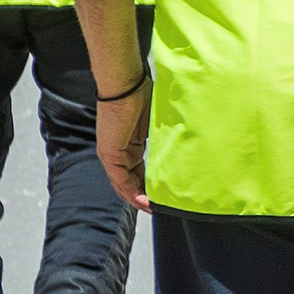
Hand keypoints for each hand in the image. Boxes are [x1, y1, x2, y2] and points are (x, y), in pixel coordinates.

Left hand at [96, 79, 152, 211]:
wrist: (125, 85)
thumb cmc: (141, 94)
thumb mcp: (156, 122)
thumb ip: (163, 136)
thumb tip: (182, 141)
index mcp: (128, 144)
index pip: (137, 171)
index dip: (149, 185)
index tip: (163, 195)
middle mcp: (118, 152)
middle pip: (130, 181)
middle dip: (144, 196)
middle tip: (160, 206)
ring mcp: (112, 154)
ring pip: (123, 185)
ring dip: (137, 199)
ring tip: (153, 208)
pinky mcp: (110, 155)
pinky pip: (120, 180)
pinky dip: (131, 193)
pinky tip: (143, 202)